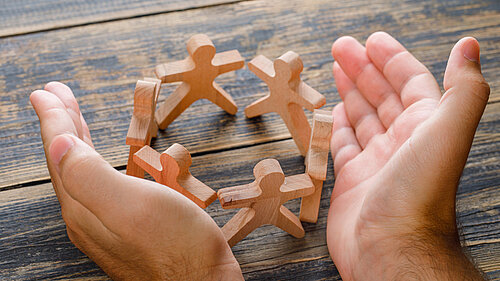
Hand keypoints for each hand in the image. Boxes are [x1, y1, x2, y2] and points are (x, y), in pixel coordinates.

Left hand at [30, 82, 242, 279]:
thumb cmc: (178, 247)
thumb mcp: (133, 207)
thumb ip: (90, 176)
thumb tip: (57, 143)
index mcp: (84, 206)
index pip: (61, 153)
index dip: (54, 119)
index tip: (45, 92)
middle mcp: (87, 216)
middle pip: (66, 160)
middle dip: (62, 124)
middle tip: (55, 95)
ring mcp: (104, 224)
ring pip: (81, 172)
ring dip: (77, 139)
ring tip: (74, 117)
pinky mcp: (123, 228)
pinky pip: (99, 184)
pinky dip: (97, 161)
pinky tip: (104, 159)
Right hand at [327, 32, 488, 279]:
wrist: (390, 246)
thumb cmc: (419, 191)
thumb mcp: (447, 130)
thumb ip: (461, 88)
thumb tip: (469, 46)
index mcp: (425, 126)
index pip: (409, 82)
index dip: (392, 58)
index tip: (372, 40)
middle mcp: (402, 142)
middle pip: (381, 95)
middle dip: (362, 69)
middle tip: (341, 47)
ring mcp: (376, 161)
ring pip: (361, 117)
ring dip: (349, 92)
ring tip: (335, 70)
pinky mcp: (351, 180)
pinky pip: (343, 145)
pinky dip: (337, 126)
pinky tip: (332, 111)